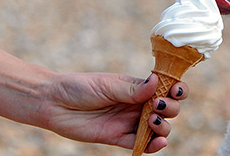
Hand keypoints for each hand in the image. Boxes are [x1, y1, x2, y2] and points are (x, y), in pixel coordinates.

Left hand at [39, 72, 187, 152]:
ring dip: (163, 126)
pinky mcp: (118, 138)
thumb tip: (157, 82)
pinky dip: (152, 146)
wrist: (54, 104)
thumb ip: (132, 89)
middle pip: (166, 108)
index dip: (176, 88)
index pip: (165, 87)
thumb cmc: (80, 88)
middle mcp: (137, 104)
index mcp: (138, 87)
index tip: (175, 89)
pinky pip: (140, 144)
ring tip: (152, 122)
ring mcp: (129, 122)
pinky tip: (157, 143)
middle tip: (159, 106)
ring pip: (157, 128)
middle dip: (170, 107)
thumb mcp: (107, 85)